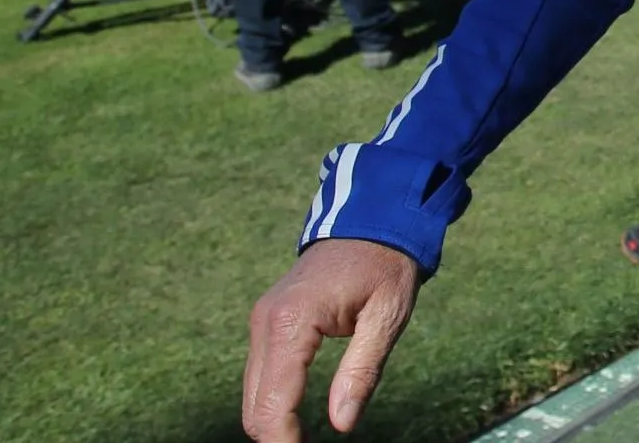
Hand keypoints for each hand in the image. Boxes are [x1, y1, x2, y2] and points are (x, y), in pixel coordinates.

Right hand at [244, 239, 423, 441]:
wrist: (370, 218)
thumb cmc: (386, 265)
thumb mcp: (387, 318)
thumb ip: (362, 372)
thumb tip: (341, 426)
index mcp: (292, 321)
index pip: (273, 404)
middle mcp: (265, 322)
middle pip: (253, 407)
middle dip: (276, 439)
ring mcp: (262, 321)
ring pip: (251, 395)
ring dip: (272, 424)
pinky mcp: (267, 322)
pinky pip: (261, 376)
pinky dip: (273, 403)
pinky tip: (297, 422)